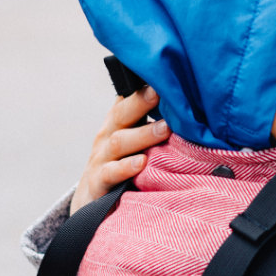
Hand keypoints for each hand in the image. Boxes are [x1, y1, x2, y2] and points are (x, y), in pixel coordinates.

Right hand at [70, 87, 170, 214]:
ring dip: (143, 134)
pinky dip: (126, 167)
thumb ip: (151, 121)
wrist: (91, 200)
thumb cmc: (122, 162)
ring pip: (120, 142)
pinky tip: (142, 163)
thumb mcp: (132, 138)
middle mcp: (108, 135)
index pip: (128, 98)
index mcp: (117, 122)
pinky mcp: (99, 183)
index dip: (142, 87)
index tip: (160, 76)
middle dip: (141, 102)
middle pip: (122, 114)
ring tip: (164, 128)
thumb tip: (184, 100)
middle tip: (161, 92)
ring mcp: (101, 158)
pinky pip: (111, 173)